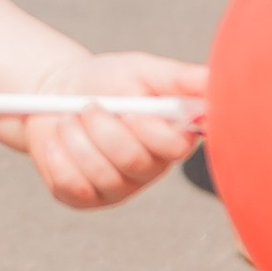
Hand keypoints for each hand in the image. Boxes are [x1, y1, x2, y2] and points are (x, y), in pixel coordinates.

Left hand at [19, 54, 209, 211]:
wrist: (56, 95)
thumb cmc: (106, 82)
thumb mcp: (142, 70)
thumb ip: (180, 77)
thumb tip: (215, 80)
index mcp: (172, 138)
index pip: (175, 147)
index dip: (148, 129)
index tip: (127, 108)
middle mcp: (150, 167)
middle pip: (133, 161)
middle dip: (102, 128)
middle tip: (88, 106)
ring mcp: (119, 188)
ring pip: (100, 174)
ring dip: (76, 138)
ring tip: (69, 119)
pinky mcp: (86, 199)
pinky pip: (72, 187)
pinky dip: (57, 157)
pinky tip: (57, 141)